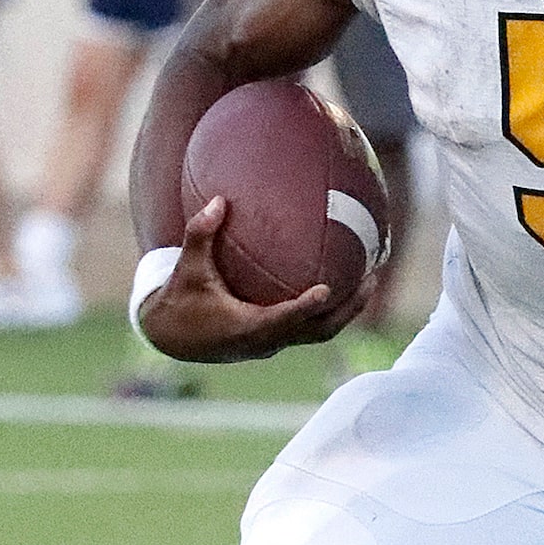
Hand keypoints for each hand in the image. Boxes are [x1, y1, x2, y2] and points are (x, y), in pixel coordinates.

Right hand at [139, 194, 374, 362]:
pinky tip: (345, 283)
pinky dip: (332, 311)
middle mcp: (266, 341)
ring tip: (370, 281)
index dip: (305, 307)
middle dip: (348, 309)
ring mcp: (275, 345)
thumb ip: (200, 233)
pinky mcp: (277, 341)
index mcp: (246, 327)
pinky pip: (312, 328)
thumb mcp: (187, 266)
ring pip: (321, 333)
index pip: (283, 319)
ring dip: (348, 311)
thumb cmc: (180, 299)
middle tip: (371, 279)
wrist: (172, 337)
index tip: (327, 289)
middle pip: (319, 331)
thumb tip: (218, 199)